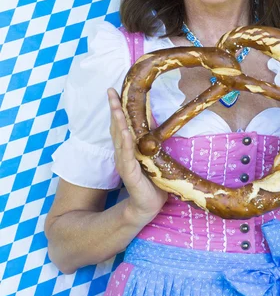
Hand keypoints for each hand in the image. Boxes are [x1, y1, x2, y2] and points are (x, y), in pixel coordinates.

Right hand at [108, 88, 167, 218]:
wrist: (149, 205)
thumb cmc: (151, 178)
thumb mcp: (152, 153)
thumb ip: (149, 137)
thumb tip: (153, 117)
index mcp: (127, 147)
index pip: (120, 124)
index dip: (116, 107)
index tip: (113, 90)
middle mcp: (123, 153)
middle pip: (116, 128)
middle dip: (114, 109)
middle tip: (111, 92)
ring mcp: (125, 163)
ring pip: (120, 139)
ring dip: (118, 123)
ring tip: (116, 108)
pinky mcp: (130, 174)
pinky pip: (127, 157)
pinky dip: (126, 144)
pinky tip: (125, 133)